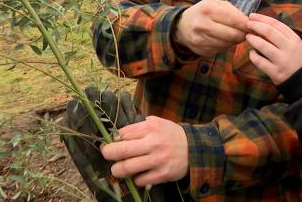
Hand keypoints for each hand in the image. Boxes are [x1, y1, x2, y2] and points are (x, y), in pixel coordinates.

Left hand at [61, 86, 165, 200]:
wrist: (194, 148)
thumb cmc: (171, 134)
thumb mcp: (157, 122)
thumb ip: (139, 126)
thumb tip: (117, 135)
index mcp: (151, 127)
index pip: (123, 133)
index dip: (114, 139)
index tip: (112, 142)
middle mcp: (154, 143)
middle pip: (121, 150)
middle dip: (108, 154)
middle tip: (107, 155)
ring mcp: (158, 160)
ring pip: (127, 168)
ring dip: (118, 170)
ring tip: (118, 169)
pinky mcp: (162, 174)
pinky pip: (140, 180)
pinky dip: (135, 178)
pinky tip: (138, 174)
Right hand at [175, 0, 248, 55]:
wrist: (182, 25)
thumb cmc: (204, 12)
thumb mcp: (216, 4)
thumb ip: (234, 12)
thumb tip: (250, 23)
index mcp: (207, 9)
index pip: (233, 19)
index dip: (246, 24)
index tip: (254, 26)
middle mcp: (202, 24)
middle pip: (232, 34)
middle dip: (244, 34)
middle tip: (249, 32)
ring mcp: (200, 39)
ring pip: (228, 44)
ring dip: (236, 40)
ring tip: (236, 34)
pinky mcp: (201, 50)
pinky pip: (221, 50)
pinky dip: (227, 45)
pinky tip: (226, 39)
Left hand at [245, 12, 301, 84]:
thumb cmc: (295, 59)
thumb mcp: (294, 44)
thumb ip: (281, 35)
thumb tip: (261, 24)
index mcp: (294, 39)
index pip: (276, 24)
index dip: (262, 18)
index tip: (252, 16)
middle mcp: (289, 48)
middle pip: (269, 32)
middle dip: (256, 26)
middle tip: (247, 24)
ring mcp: (282, 61)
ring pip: (263, 46)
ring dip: (253, 39)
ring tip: (248, 37)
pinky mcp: (276, 72)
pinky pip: (260, 62)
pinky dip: (253, 56)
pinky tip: (252, 53)